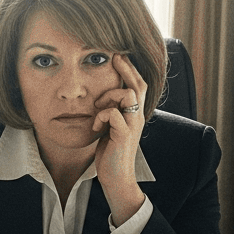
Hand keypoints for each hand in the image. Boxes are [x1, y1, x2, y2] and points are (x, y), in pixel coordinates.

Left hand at [92, 53, 147, 224]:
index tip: (118, 55)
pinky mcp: (124, 135)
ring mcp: (132, 125)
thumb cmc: (110, 153)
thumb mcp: (110, 128)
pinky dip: (101, 115)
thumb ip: (110, 112)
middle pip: (138, 84)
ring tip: (97, 107)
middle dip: (126, 67)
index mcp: (134, 114)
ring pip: (128, 94)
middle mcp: (137, 117)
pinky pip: (114, 113)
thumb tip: (101, 98)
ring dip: (109, 95)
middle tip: (114, 55)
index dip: (130, 69)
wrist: (116, 179)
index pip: (138, 85)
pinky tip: (95, 126)